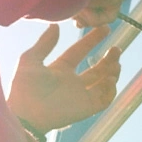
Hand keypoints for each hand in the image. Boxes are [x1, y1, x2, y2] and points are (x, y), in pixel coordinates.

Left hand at [7, 24, 122, 132]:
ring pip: (103, 83)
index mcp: (60, 69)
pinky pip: (104, 99)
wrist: (26, 115)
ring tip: (116, 63)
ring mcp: (80, 95)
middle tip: (117, 48)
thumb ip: (44, 43)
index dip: (92, 40)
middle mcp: (72, 81)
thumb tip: (55, 26)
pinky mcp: (86, 108)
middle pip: (96, 68)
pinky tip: (110, 79)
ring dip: (112, 72)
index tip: (105, 28)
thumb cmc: (24, 88)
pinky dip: (111, 90)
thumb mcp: (30, 60)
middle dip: (108, 58)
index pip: (79, 51)